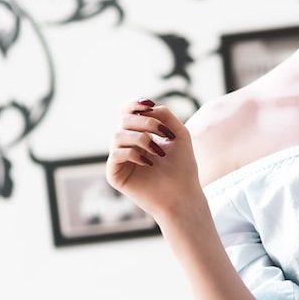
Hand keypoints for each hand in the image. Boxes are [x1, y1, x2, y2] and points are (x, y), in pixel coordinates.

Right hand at [105, 98, 200, 221]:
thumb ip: (165, 115)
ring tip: (159, 151)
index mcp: (139, 134)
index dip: (134, 104)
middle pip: (123, 120)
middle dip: (145, 122)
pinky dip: (133, 154)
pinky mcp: (115, 174)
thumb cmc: (182, 167)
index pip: (127, 112)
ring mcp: (119, 159)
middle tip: (164, 133)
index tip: (149, 105)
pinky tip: (148, 163)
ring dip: (141, 138)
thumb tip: (145, 108)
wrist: (182, 195)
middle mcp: (126, 145)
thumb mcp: (179, 134)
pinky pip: (116, 154)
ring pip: (118, 135)